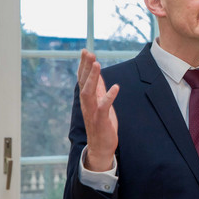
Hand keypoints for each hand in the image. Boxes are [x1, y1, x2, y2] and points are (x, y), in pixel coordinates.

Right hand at [78, 49, 119, 171]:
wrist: (101, 147)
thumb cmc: (101, 124)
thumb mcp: (100, 103)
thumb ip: (99, 90)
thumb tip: (98, 75)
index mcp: (87, 99)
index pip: (83, 79)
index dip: (83, 65)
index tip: (85, 51)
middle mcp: (87, 104)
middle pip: (83, 82)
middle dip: (86, 67)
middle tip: (88, 53)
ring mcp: (93, 112)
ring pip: (89, 92)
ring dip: (92, 78)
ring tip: (97, 64)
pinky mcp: (101, 120)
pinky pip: (104, 107)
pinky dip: (109, 96)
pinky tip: (115, 87)